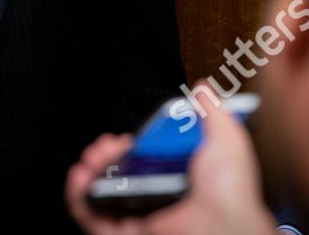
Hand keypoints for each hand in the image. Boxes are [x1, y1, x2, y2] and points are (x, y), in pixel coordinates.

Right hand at [65, 88, 277, 234]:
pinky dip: (79, 199)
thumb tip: (203, 88)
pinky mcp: (128, 232)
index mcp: (178, 176)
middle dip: (104, 155)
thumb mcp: (224, 136)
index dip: (130, 146)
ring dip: (89, 172)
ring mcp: (142, 214)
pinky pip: (93, 219)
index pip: (144, 159)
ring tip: (91, 159)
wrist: (223, 221)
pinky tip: (80, 179)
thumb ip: (211, 111)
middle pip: (118, 174)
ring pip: (101, 194)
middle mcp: (158, 196)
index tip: (125, 137)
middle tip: (105, 146)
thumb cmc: (229, 188)